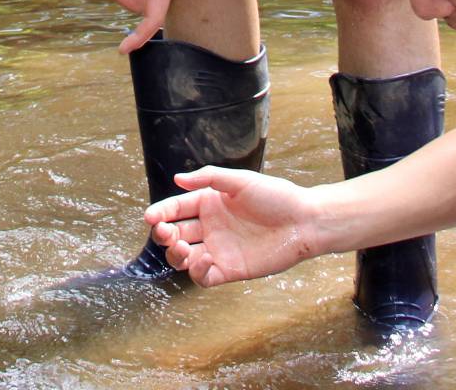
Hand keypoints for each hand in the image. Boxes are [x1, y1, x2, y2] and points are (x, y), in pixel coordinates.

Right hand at [146, 166, 320, 286]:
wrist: (305, 222)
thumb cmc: (277, 197)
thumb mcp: (242, 181)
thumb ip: (209, 178)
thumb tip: (178, 179)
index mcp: (209, 203)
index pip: (176, 208)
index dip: (161, 213)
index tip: (151, 217)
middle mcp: (210, 227)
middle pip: (175, 234)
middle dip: (163, 235)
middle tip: (165, 233)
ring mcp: (218, 249)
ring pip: (183, 258)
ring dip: (175, 254)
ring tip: (181, 248)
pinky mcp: (229, 270)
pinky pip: (203, 277)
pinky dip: (197, 271)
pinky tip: (205, 259)